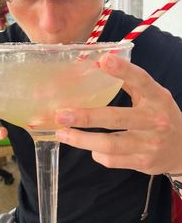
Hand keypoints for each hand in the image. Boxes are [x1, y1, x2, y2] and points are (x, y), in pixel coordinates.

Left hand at [56, 52, 181, 174]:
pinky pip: (112, 159)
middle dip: (86, 116)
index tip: (103, 59)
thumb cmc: (160, 115)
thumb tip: (97, 63)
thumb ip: (129, 81)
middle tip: (62, 114)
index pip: (141, 81)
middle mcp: (155, 121)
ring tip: (62, 133)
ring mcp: (149, 144)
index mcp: (158, 98)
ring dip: (82, 140)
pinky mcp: (142, 162)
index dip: (123, 70)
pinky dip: (96, 153)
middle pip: (117, 118)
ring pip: (110, 144)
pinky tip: (89, 147)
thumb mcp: (152, 95)